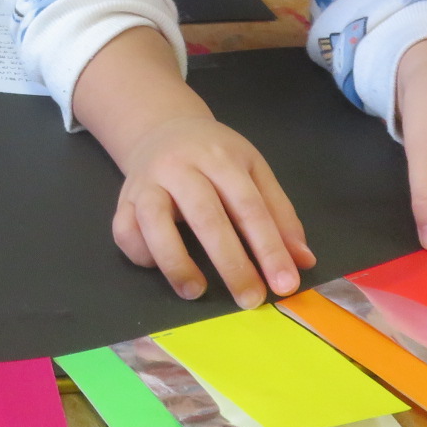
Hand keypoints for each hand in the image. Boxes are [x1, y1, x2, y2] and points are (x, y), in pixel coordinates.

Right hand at [73, 26, 313, 306]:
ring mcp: (147, 182)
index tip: (285, 284)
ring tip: (196, 292)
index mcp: (221, 157)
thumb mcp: (253, 171)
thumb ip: (279, 214)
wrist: (162, 127)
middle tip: (250, 299)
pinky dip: (140, 253)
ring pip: (154, 222)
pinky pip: (124, 230)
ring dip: (176, 262)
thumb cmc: (215, 155)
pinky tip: (160, 266)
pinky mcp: (122, 199)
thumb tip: (303, 262)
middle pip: (206, 216)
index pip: (249, 206)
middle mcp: (180, 166)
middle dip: (231, 263)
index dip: (269, 248)